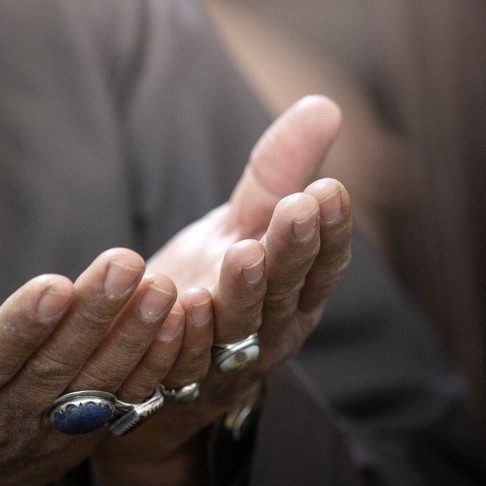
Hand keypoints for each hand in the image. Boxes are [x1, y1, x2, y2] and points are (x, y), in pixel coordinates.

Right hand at [0, 202, 188, 485]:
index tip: (53, 286)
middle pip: (51, 369)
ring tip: (161, 288)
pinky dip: (153, 367)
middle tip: (127, 264)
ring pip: (95, 388)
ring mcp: (44, 434)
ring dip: (133, 339)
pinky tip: (180, 323)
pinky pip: (123, 404)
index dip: (19, 328)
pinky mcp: (80, 438)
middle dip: (93, 317)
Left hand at [90, 95, 354, 485]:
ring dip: (243, 292)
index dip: (330, 230)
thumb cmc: (212, 285)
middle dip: (292, 250)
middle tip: (297, 208)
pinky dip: (182, 338)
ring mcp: (223, 362)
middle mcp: (269, 331)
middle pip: (286, 291)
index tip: (329, 189)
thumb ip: (278, 172)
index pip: (323, 262)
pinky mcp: (173, 382)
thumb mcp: (244, 224)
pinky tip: (180, 307)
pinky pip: (179, 363)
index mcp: (295, 293)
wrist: (155, 366)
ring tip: (243, 254)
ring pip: (239, 329)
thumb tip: (326, 104)